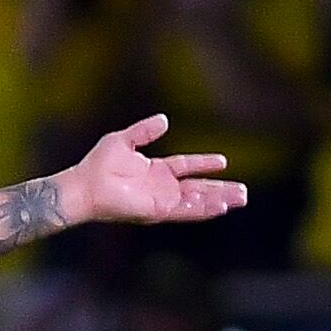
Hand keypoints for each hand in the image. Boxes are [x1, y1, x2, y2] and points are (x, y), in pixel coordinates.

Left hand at [55, 114, 245, 226]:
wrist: (86, 184)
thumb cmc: (98, 164)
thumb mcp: (124, 139)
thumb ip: (145, 130)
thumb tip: (165, 120)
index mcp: (156, 170)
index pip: (187, 167)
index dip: (204, 164)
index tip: (223, 161)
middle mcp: (162, 188)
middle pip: (199, 188)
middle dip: (221, 190)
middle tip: (244, 193)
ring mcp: (161, 200)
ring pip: (197, 201)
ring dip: (218, 201)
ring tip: (240, 200)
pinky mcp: (158, 211)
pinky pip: (186, 210)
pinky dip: (203, 208)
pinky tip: (220, 206)